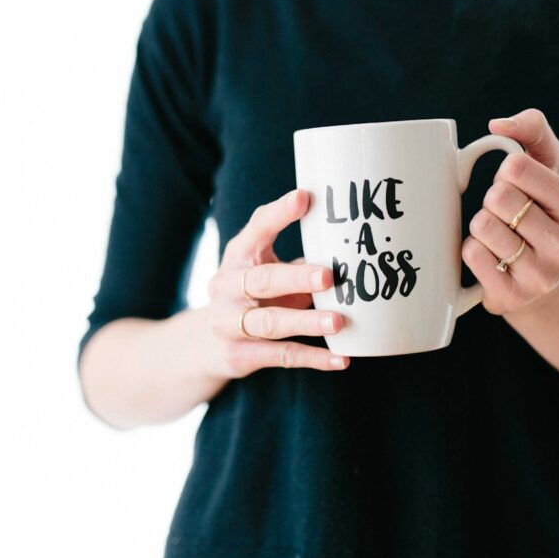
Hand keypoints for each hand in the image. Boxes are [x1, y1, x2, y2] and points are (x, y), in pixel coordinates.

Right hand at [204, 189, 348, 377]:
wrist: (207, 344)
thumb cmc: (253, 295)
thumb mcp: (265, 268)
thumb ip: (297, 258)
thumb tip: (351, 245)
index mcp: (238, 256)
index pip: (256, 229)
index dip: (279, 214)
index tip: (304, 198)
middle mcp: (226, 287)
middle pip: (262, 280)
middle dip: (296, 278)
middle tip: (328, 276)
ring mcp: (228, 323)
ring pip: (271, 322)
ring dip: (306, 322)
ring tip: (338, 322)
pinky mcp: (239, 355)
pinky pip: (281, 356)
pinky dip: (313, 358)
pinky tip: (341, 359)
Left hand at [461, 108, 558, 314]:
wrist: (533, 276)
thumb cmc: (536, 208)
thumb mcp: (545, 165)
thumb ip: (532, 129)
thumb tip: (498, 125)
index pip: (517, 168)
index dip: (505, 172)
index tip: (516, 185)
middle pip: (498, 197)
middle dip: (492, 200)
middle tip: (505, 214)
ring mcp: (542, 278)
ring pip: (482, 226)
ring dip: (480, 226)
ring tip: (498, 236)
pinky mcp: (512, 298)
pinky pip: (472, 255)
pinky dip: (470, 250)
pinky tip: (489, 257)